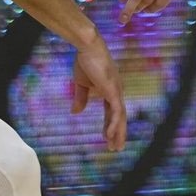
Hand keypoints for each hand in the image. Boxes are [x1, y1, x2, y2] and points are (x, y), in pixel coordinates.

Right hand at [71, 36, 127, 150]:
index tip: (107, 138)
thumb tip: (75, 113)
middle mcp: (117, 92)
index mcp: (110, 90)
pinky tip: (111, 134)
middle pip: (119, 117)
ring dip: (118, 132)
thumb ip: (80, 98)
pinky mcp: (113, 90)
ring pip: (121, 117)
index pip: (112, 112)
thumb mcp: (81, 84)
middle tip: (116, 148)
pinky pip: (116, 111)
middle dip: (118, 133)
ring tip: (115, 146)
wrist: (87, 47)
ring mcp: (117, 91)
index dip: (110, 126)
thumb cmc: (85, 61)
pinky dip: (115, 123)